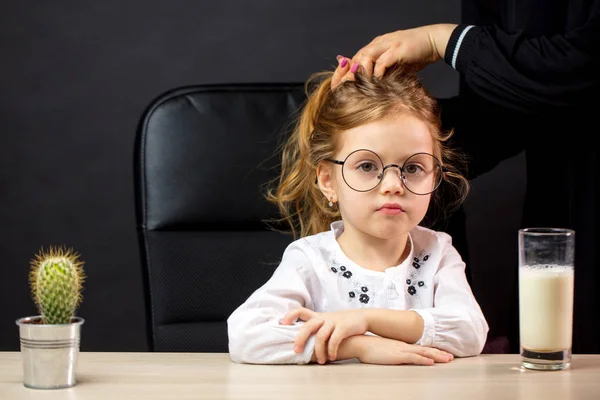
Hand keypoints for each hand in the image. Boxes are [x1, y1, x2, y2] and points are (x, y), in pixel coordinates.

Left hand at [280, 307, 367, 363]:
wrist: (363, 318)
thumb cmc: (342, 323)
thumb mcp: (328, 321)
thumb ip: (316, 327)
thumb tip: (301, 342)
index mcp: (318, 316)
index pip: (300, 311)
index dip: (290, 316)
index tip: (282, 324)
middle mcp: (324, 318)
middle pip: (308, 326)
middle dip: (300, 339)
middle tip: (296, 351)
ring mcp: (333, 322)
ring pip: (320, 336)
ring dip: (319, 351)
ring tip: (321, 361)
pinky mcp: (343, 327)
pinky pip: (334, 340)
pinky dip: (331, 350)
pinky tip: (331, 357)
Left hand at [331, 24, 456, 88]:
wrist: (434, 42)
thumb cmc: (415, 56)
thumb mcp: (394, 65)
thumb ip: (381, 72)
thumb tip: (370, 85)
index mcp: (376, 47)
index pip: (354, 59)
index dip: (345, 72)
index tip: (338, 87)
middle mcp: (378, 44)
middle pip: (357, 57)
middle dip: (348, 74)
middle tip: (343, 90)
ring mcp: (387, 44)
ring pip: (365, 56)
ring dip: (360, 72)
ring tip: (356, 87)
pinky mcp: (397, 49)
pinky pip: (382, 61)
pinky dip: (377, 72)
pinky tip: (375, 82)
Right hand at [356, 335, 453, 364]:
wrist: (360, 342)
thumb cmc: (369, 347)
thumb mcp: (383, 349)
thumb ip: (390, 351)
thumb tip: (394, 355)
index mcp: (401, 345)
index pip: (420, 348)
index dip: (432, 350)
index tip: (442, 353)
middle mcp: (403, 346)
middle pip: (425, 349)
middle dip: (439, 353)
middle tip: (450, 357)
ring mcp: (401, 350)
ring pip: (423, 353)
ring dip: (436, 356)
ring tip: (447, 359)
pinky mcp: (397, 355)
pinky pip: (413, 357)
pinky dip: (423, 359)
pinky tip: (431, 361)